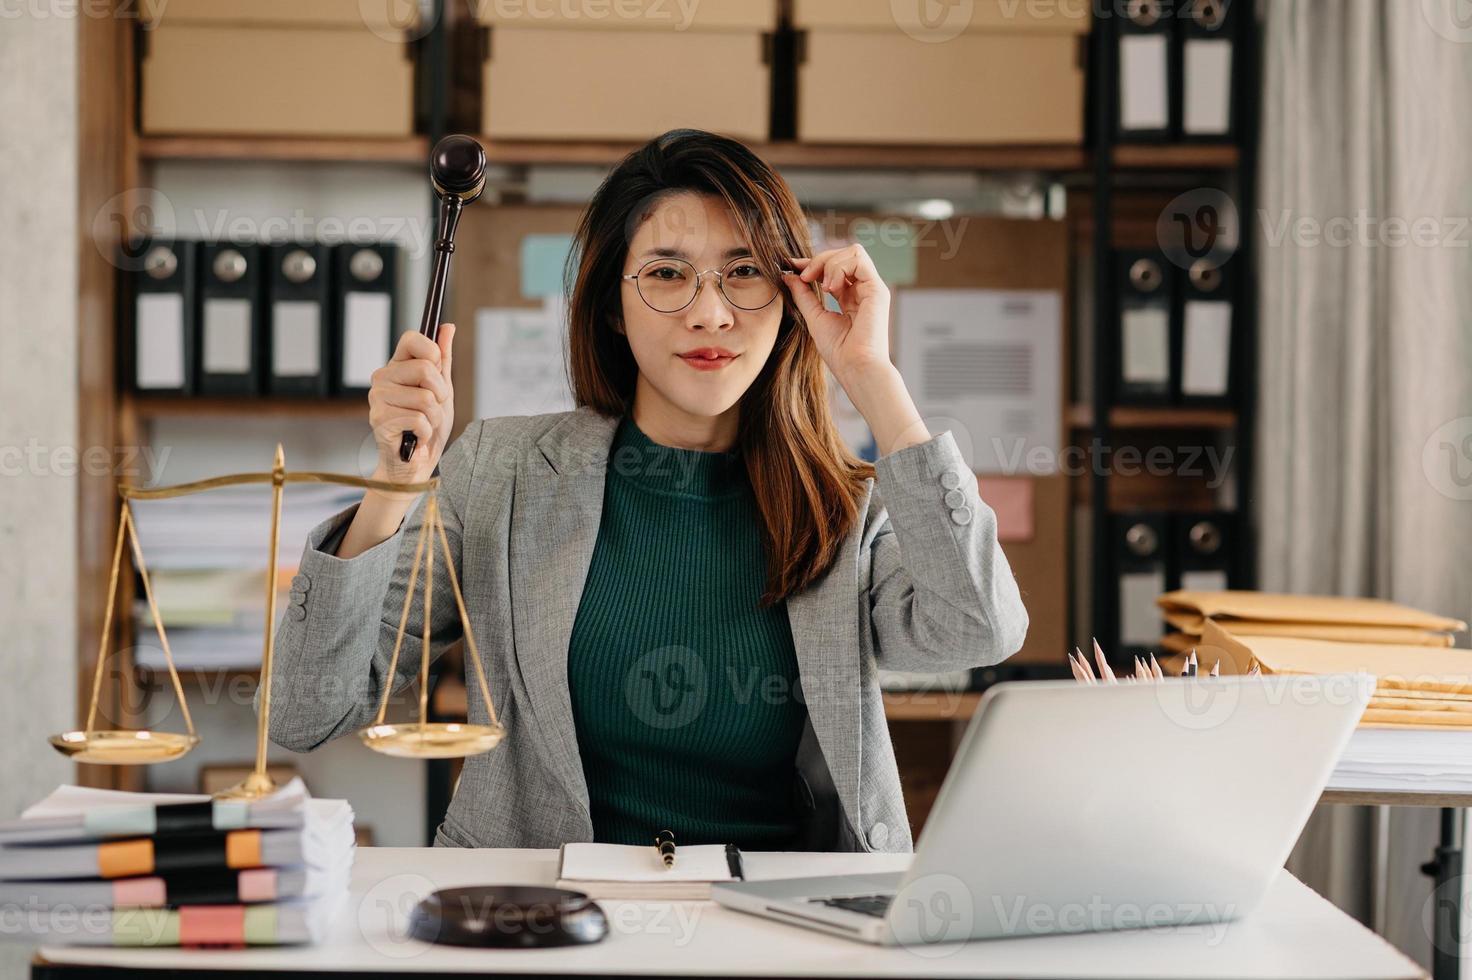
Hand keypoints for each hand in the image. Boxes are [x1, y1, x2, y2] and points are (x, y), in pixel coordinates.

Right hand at [367, 324, 455, 492]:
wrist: (416, 464)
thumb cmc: (427, 427)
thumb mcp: (442, 390)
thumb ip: (443, 359)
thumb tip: (447, 327)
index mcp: (397, 367)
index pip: (412, 338)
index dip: (433, 353)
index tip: (437, 370)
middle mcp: (382, 378)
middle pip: (425, 368)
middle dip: (440, 393)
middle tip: (432, 409)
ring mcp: (378, 399)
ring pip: (425, 398)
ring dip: (434, 417)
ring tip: (424, 425)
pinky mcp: (380, 420)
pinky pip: (419, 419)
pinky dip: (425, 432)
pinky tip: (415, 437)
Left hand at [781, 244, 892, 385]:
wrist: (855, 368)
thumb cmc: (839, 351)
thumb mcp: (814, 317)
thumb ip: (803, 295)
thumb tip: (789, 275)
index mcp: (850, 297)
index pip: (833, 268)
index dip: (813, 263)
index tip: (792, 267)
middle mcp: (863, 290)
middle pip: (844, 254)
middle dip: (820, 259)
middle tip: (804, 276)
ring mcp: (872, 288)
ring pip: (853, 252)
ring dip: (830, 262)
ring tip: (821, 284)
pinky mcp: (878, 289)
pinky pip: (858, 260)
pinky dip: (839, 267)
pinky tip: (831, 287)